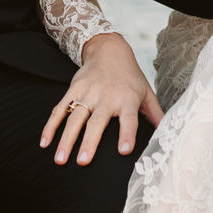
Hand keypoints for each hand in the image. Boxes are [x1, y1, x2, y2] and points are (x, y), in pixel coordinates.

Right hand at [39, 33, 162, 166]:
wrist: (109, 50)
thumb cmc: (130, 77)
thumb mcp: (147, 92)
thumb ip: (156, 114)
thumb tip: (167, 134)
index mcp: (127, 100)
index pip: (129, 120)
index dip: (127, 134)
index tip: (124, 151)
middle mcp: (107, 97)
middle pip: (97, 122)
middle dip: (89, 142)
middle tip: (83, 162)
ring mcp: (87, 93)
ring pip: (75, 118)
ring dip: (66, 139)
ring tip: (60, 159)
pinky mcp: (73, 89)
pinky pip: (60, 109)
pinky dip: (51, 125)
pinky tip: (44, 142)